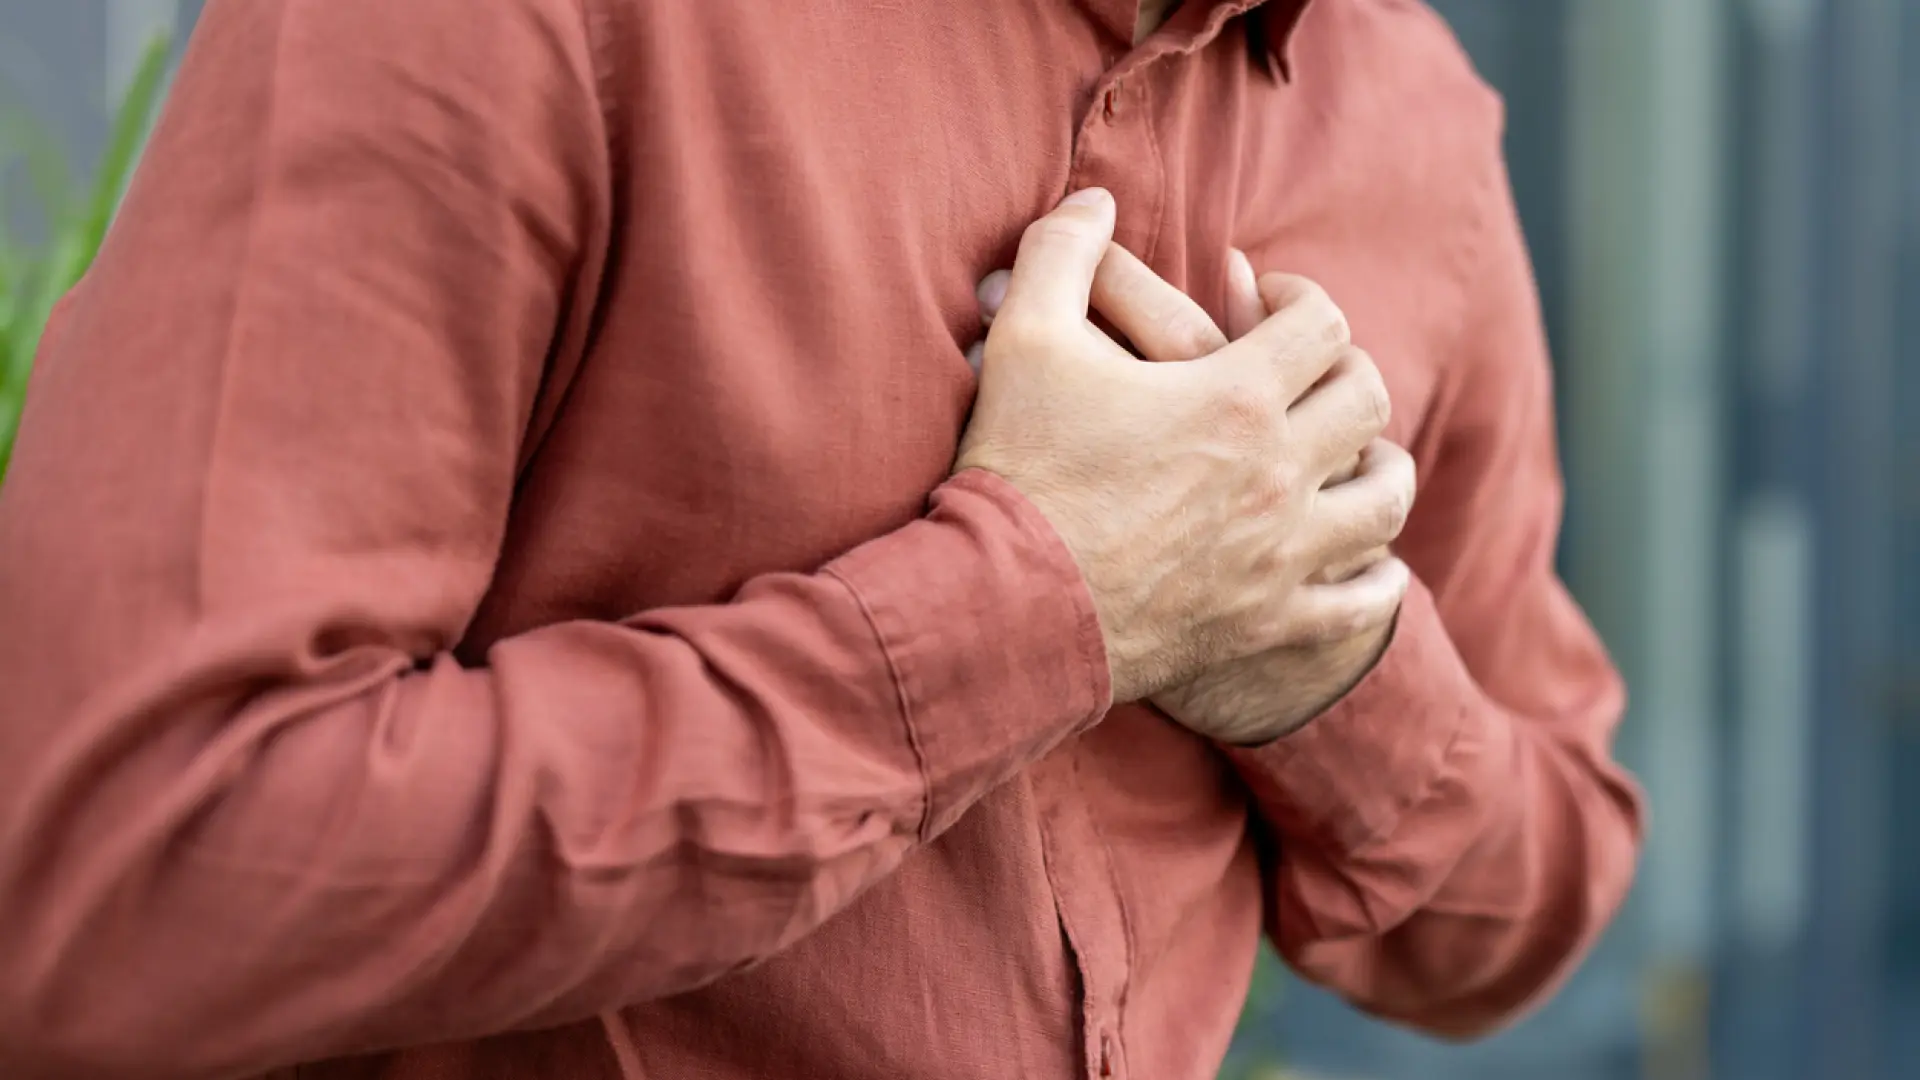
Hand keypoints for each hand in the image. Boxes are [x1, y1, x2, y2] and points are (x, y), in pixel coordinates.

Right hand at [956, 191, 1400, 703]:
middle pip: (1367, 399)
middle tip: (1310, 373)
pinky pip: (1361, 602)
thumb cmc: (1018, 470)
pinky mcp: (1269, 622)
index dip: (1302, 297)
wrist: (1011, 607)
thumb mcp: (1023, 339)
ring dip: (1379, 466)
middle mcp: (1280, 471)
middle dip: (1346, 371)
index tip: (1270, 301)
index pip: (1322, 322)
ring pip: (1386, 497)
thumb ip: (1060, 252)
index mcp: (1234, 395)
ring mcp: (1283, 553)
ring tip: (1354, 456)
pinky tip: (1369, 564)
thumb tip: (1093, 202)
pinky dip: (1376, 578)